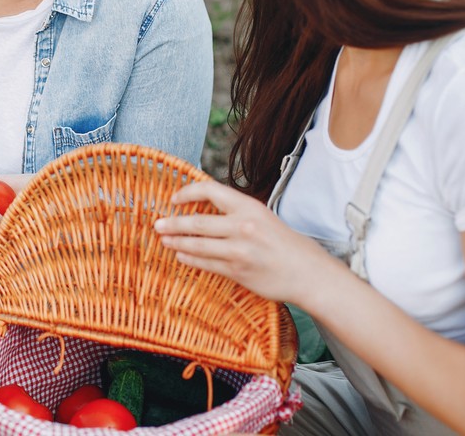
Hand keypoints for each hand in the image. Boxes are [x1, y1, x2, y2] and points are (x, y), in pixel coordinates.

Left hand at [153, 179, 342, 304]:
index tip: (174, 199)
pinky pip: (206, 264)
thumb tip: (204, 207)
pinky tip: (181, 255)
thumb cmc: (285, 244)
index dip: (188, 192)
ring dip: (177, 242)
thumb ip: (235, 212)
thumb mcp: (262, 217)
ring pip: (198, 245)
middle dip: (173, 223)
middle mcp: (243, 226)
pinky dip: (190, 259)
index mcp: (249, 207)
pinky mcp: (238, 271)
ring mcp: (240, 250)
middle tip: (157, 224)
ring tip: (164, 240)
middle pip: (198, 222)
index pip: (211, 190)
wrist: (307, 273)